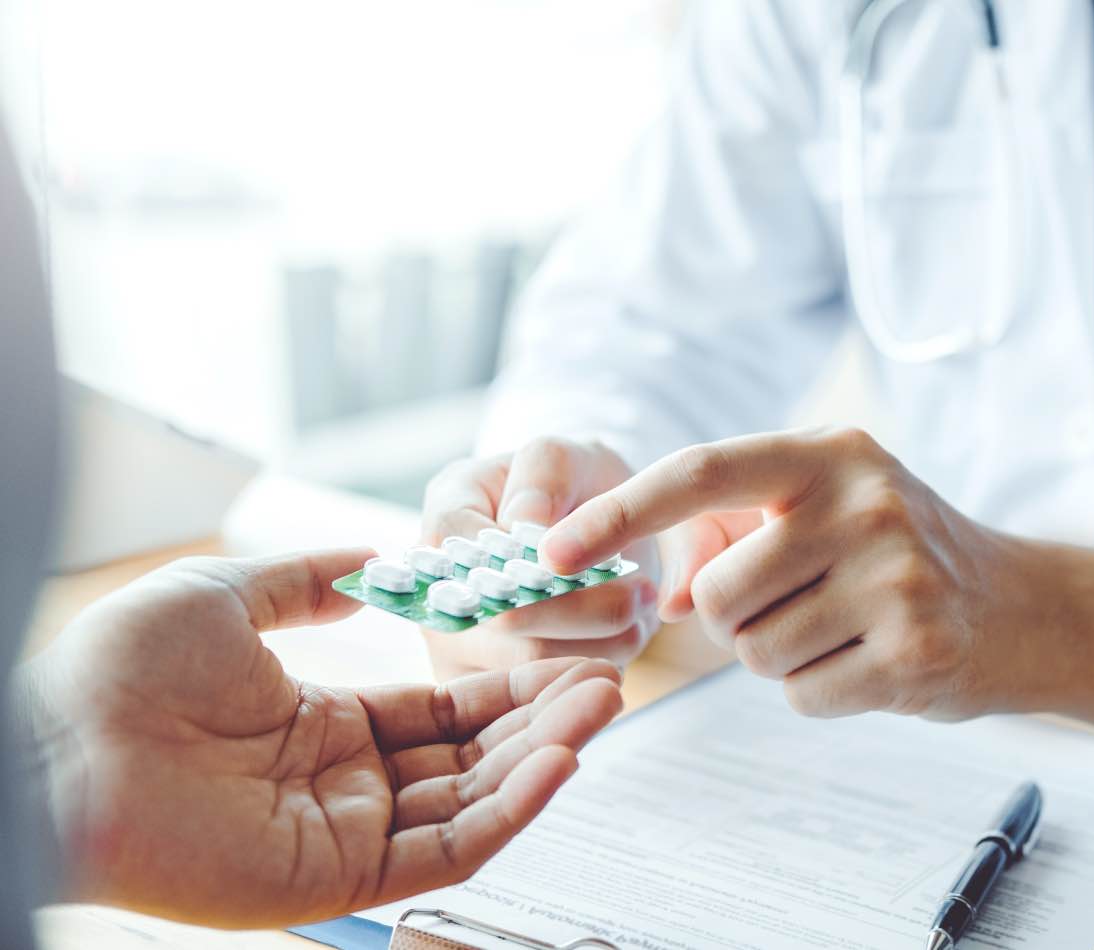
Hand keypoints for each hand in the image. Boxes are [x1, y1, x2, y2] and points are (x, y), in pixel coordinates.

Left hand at [19, 550, 622, 927]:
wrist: (53, 743)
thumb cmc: (118, 669)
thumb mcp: (227, 595)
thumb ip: (307, 579)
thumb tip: (374, 559)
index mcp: (323, 724)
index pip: (442, 711)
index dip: (506, 686)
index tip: (564, 656)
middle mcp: (343, 783)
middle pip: (471, 757)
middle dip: (541, 720)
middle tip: (608, 682)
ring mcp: (343, 834)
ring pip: (472, 802)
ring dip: (542, 758)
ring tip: (600, 707)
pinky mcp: (336, 878)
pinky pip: (445, 849)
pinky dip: (509, 812)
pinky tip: (557, 763)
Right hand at [420, 438, 658, 677]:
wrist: (594, 527)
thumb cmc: (574, 484)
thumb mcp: (565, 455)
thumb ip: (543, 475)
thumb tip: (523, 527)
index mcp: (445, 521)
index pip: (466, 552)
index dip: (528, 562)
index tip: (585, 556)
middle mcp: (439, 591)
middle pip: (504, 622)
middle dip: (580, 609)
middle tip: (639, 592)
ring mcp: (463, 647)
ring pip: (534, 664)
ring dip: (600, 640)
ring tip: (638, 609)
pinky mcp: (497, 686)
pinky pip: (550, 692)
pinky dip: (599, 665)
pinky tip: (625, 636)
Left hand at [538, 427, 1093, 738]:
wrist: (1026, 609)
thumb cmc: (901, 554)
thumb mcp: (826, 513)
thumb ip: (736, 536)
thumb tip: (659, 597)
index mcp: (831, 454)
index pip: (701, 472)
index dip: (618, 513)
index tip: (549, 552)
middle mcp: (865, 503)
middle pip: (718, 595)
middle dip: (734, 619)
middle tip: (797, 606)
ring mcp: (896, 577)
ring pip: (754, 653)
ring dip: (780, 656)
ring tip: (844, 628)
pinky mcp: (914, 651)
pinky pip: (801, 696)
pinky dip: (820, 692)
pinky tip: (871, 661)